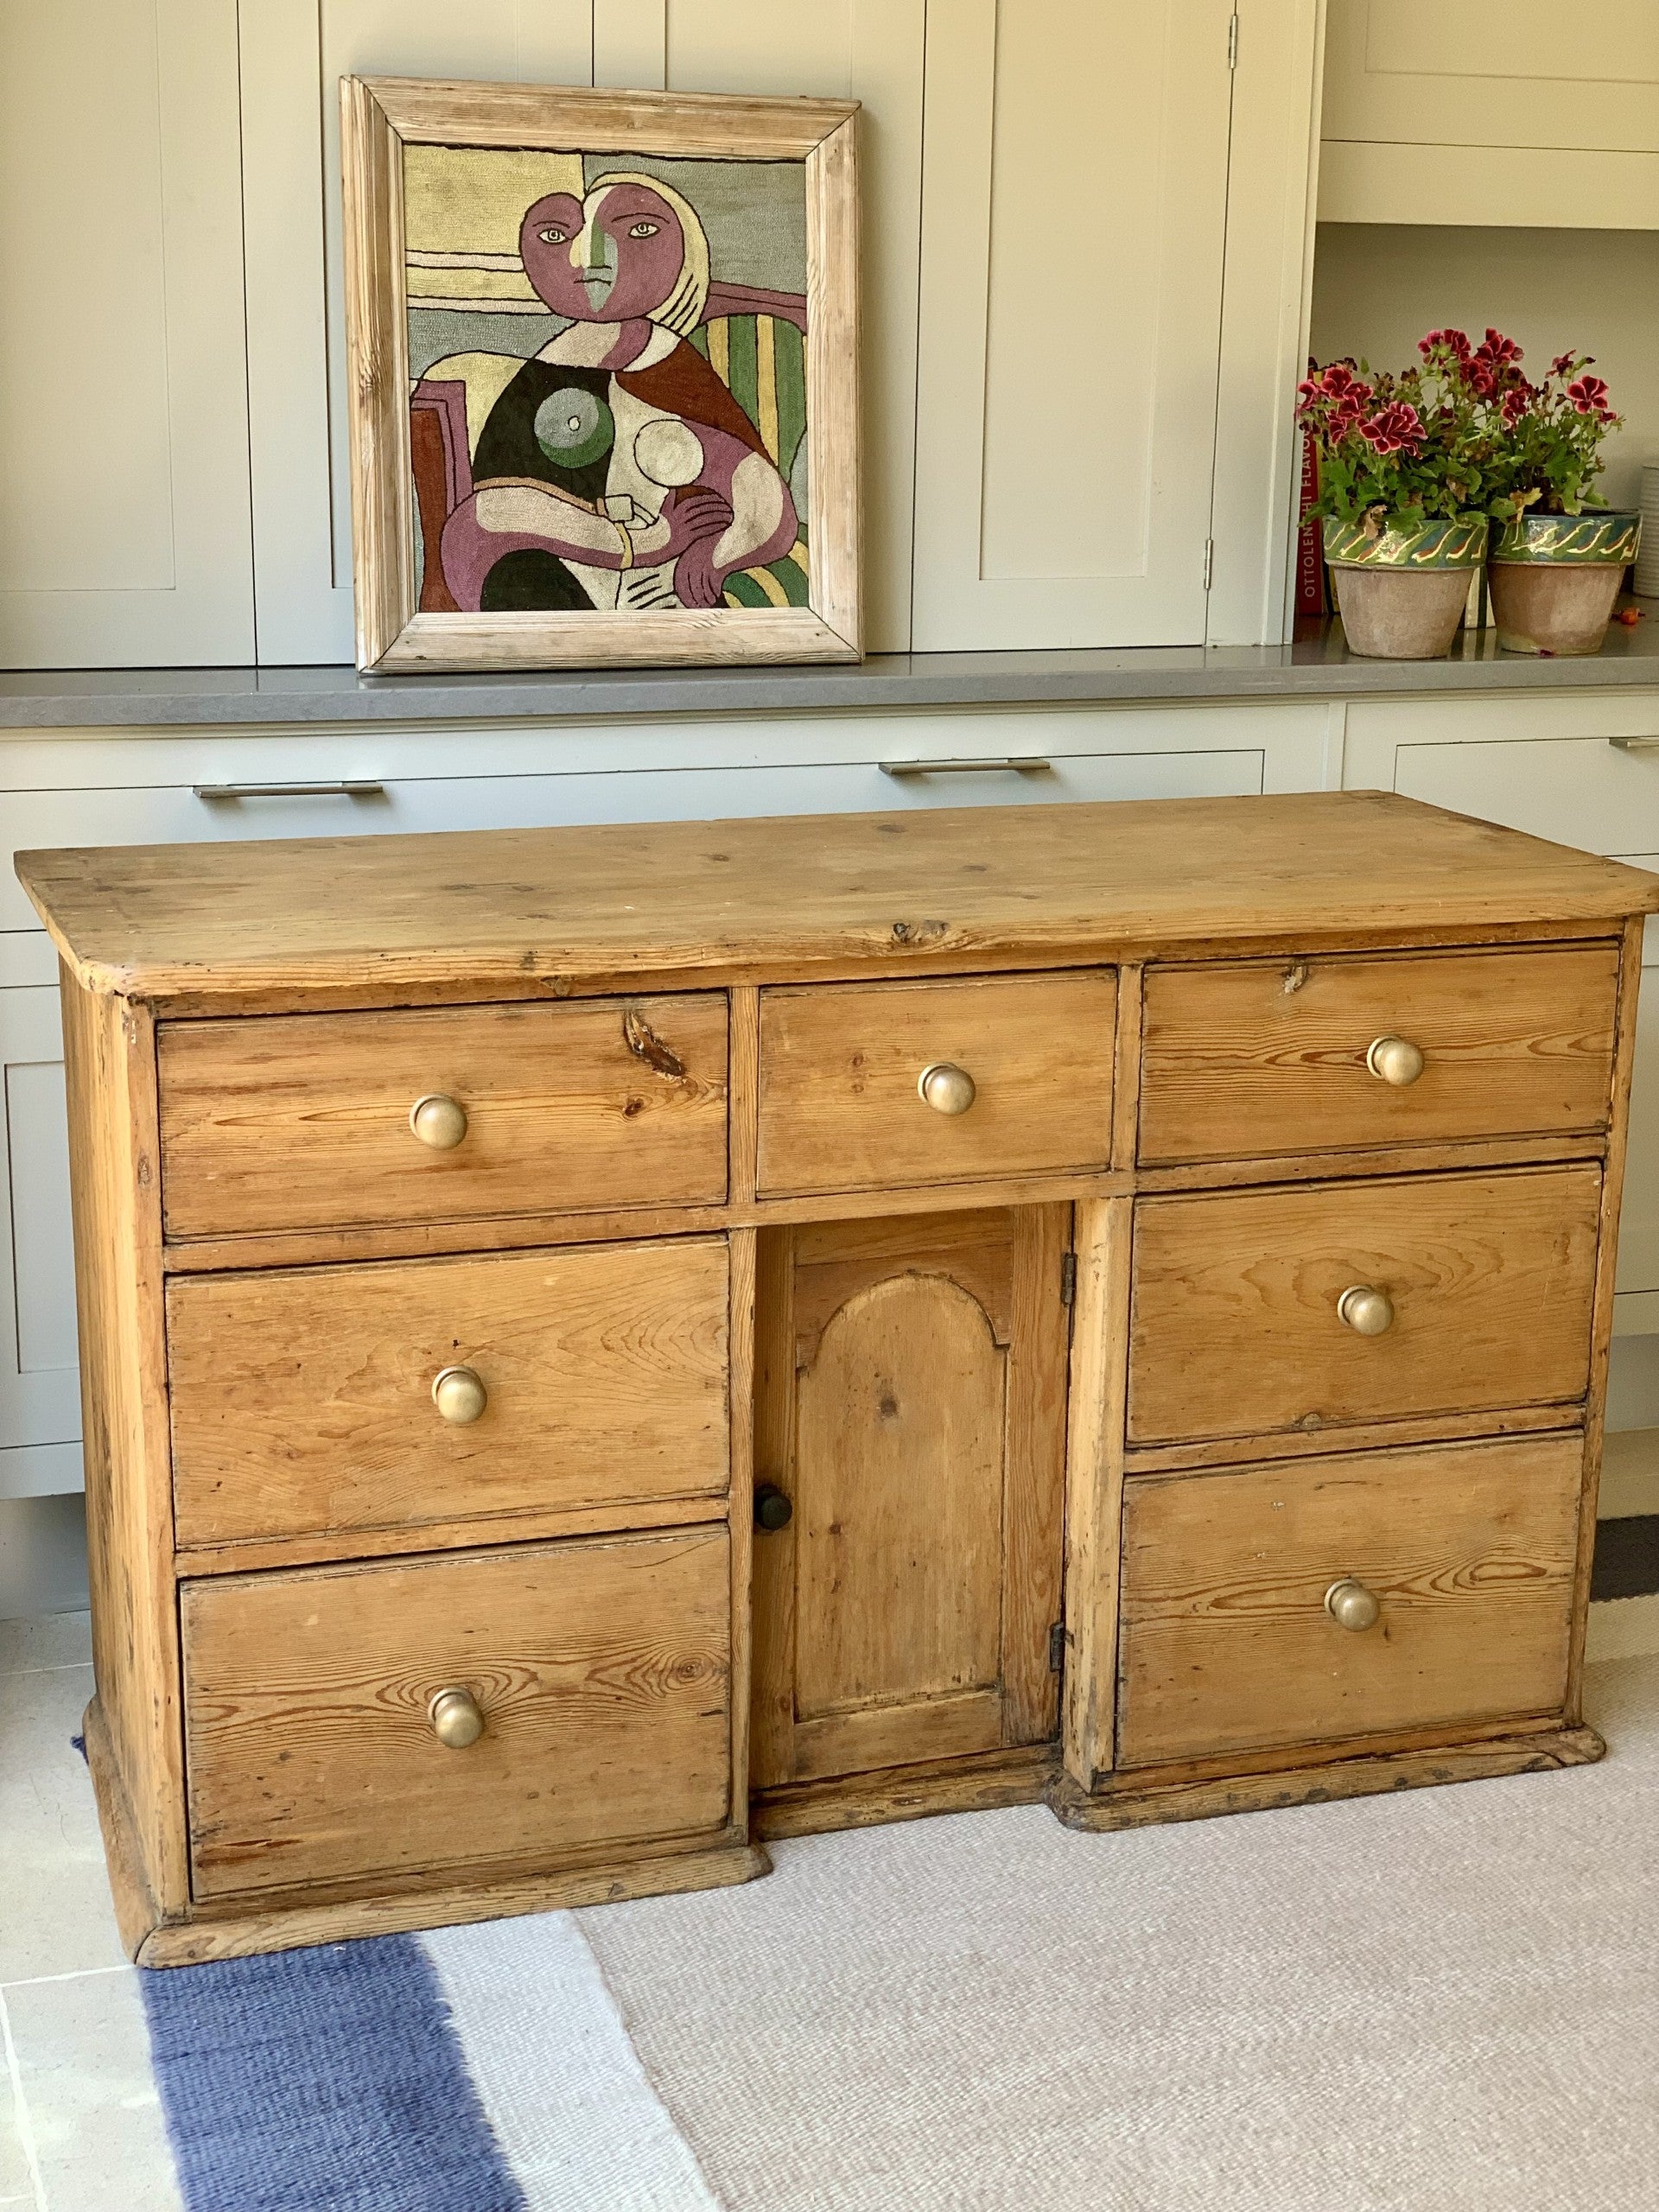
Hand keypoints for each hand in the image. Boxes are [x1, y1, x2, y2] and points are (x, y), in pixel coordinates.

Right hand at [665, 486, 733, 608]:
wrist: (649, 546)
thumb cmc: (656, 531)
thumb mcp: (662, 513)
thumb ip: (669, 501)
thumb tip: (673, 490)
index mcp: (675, 510)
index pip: (694, 500)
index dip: (707, 497)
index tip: (717, 496)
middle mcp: (680, 518)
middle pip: (702, 508)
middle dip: (715, 505)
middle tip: (726, 504)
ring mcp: (683, 528)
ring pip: (704, 518)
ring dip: (718, 514)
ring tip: (729, 513)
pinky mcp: (686, 539)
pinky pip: (704, 530)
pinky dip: (715, 526)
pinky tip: (724, 524)